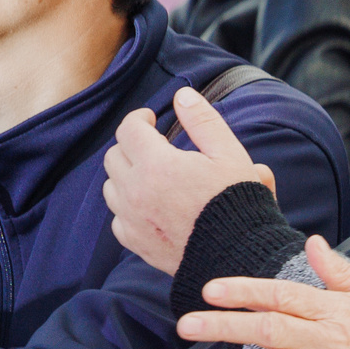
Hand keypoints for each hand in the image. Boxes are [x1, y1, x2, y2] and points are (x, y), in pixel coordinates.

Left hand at [103, 88, 276, 276]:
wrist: (239, 253)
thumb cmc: (237, 203)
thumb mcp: (230, 155)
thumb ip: (203, 121)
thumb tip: (182, 95)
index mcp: (158, 165)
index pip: (129, 130)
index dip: (139, 119)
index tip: (151, 119)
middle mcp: (136, 191)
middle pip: (114, 156)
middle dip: (131, 146)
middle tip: (153, 147)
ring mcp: (132, 219)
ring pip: (110, 186)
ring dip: (126, 176)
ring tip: (152, 176)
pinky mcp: (135, 242)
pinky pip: (117, 218)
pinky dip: (128, 207)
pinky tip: (150, 206)